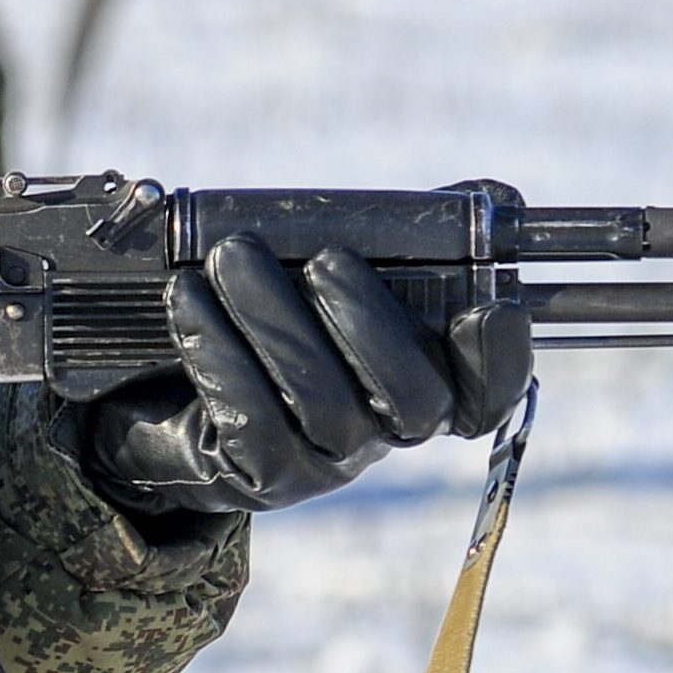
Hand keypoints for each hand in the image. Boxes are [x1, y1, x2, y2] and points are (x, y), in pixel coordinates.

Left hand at [76, 237, 533, 517]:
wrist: (172, 393)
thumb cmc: (276, 318)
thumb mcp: (340, 272)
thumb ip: (414, 236)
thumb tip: (494, 196)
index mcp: (423, 379)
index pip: (487, 393)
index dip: (499, 360)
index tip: (485, 308)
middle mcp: (386, 431)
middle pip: (412, 403)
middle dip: (371, 322)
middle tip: (326, 257)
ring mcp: (325, 463)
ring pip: (322, 403)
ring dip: (275, 319)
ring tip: (231, 257)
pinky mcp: (258, 476)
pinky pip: (250, 423)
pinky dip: (219, 353)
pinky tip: (188, 301)